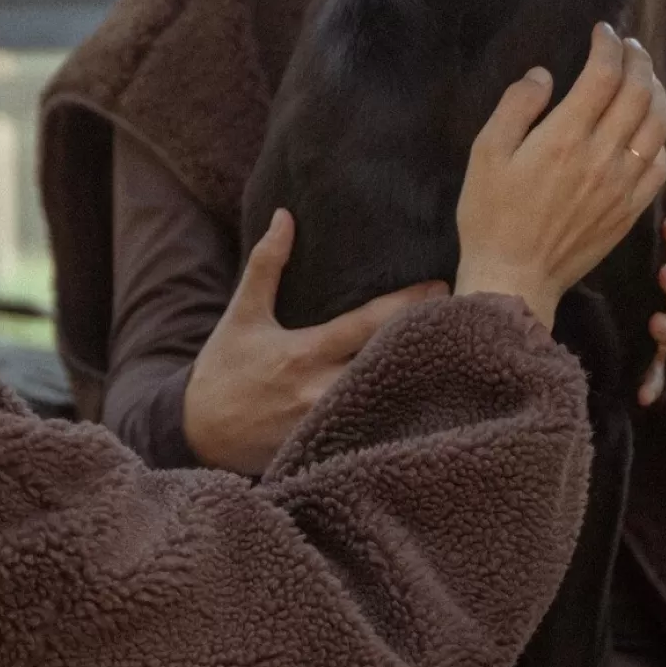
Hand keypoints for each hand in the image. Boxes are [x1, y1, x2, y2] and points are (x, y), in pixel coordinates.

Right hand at [183, 209, 448, 474]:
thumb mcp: (242, 315)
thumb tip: (285, 216)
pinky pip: (371, 434)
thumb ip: (267, 266)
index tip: (441, 286)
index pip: (368, 325)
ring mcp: (327, 424)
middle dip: (426, 346)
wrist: (197, 434)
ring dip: (419, 384)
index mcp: (305, 352)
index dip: (407, 305)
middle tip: (468, 325)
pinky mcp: (326, 450)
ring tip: (461, 363)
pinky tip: (430, 408)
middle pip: (389, 366)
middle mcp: (320, 389)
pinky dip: (399, 420)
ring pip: (387, 404)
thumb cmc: (224, 370)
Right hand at [454, 25, 665, 328]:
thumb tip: (544, 76)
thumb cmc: (490, 217)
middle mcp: (601, 157)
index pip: (603, 74)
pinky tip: (648, 127)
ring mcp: (621, 184)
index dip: (608, 45)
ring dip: (657, 91)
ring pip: (658, 124)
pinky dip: (660, 136)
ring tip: (646, 76)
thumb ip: (515, 107)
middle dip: (637, 59)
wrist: (514, 279)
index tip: (602, 31)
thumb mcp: (485, 154)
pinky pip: (659, 163)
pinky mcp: (629, 209)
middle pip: (638, 91)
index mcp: (564, 138)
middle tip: (629, 45)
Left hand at [639, 216, 665, 405]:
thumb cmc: (628, 291)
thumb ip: (624, 238)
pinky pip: (658, 378)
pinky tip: (644, 397)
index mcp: (664, 275)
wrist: (654, 339)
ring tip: (656, 326)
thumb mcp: (631, 267)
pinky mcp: (659, 366)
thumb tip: (609, 184)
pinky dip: (654, 386)